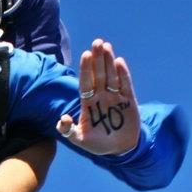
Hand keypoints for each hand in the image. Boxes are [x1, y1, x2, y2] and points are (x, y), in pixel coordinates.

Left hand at [57, 39, 139, 155]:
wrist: (119, 149)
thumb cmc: (97, 143)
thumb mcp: (80, 139)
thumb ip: (69, 130)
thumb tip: (62, 119)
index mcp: (88, 102)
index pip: (86, 82)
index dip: (85, 68)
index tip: (85, 54)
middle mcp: (101, 95)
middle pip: (98, 74)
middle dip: (97, 59)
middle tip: (97, 42)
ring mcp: (115, 97)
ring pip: (111, 76)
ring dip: (109, 61)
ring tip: (106, 46)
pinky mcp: (129, 101)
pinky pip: (125, 85)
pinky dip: (123, 74)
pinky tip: (119, 62)